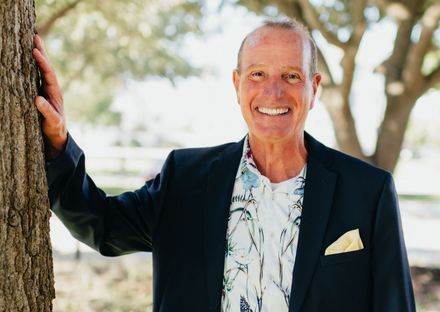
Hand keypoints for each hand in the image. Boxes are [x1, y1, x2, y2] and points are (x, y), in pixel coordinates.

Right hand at [32, 35, 66, 159]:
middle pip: (47, 67)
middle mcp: (52, 88)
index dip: (43, 63)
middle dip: (42, 52)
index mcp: (56, 93)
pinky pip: (37, 75)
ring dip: (38, 55)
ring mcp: (47, 89)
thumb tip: (37, 99)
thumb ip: (47, 111)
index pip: (49, 75)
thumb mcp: (52, 122)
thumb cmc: (55, 128)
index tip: (36, 52)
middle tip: (36, 37)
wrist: (58, 134)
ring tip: (33, 40)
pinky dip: (33, 64)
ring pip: (42, 69)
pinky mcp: (41, 91)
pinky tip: (28, 56)